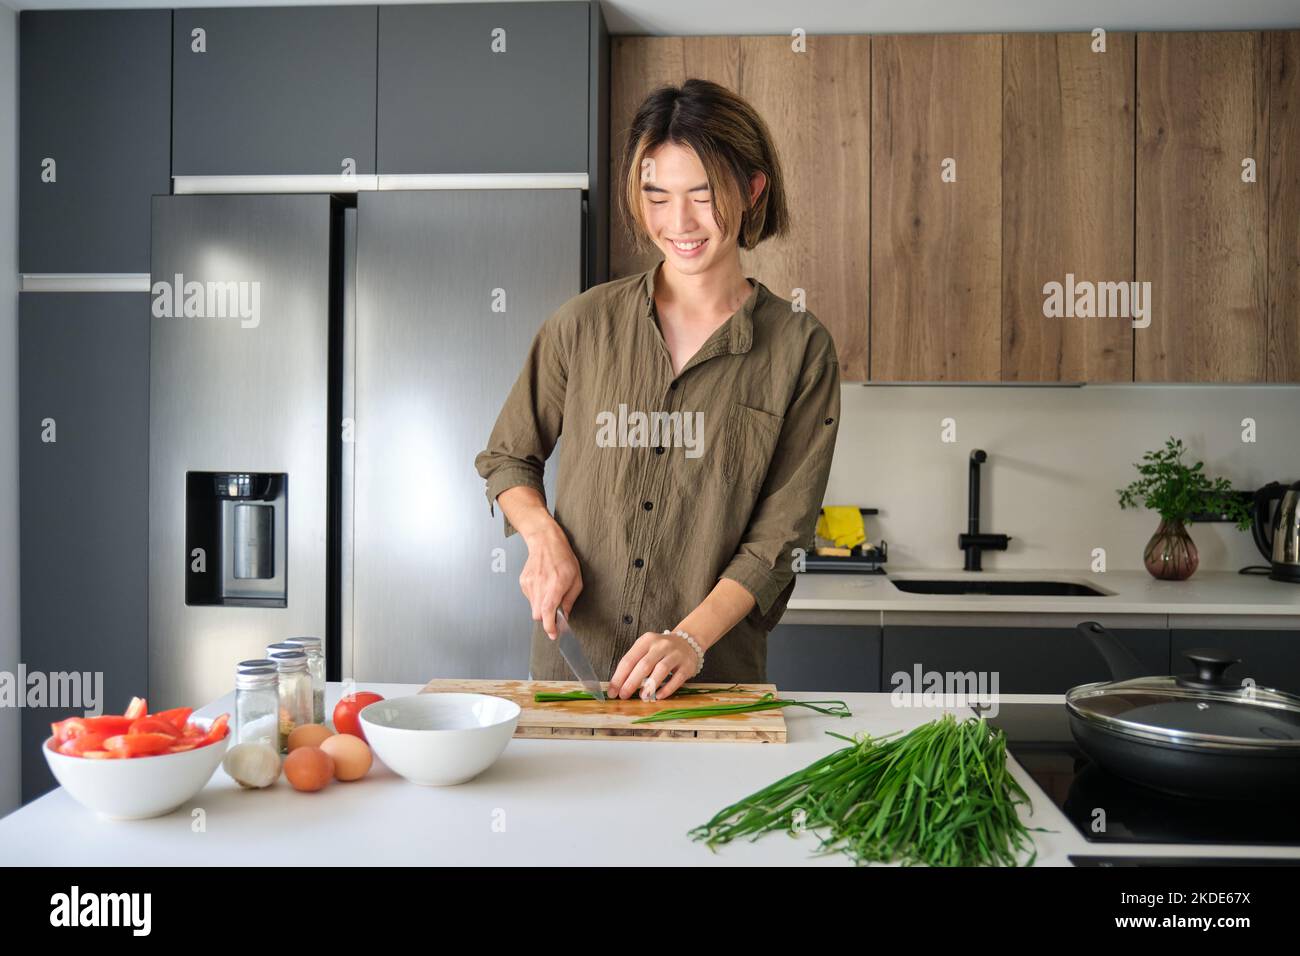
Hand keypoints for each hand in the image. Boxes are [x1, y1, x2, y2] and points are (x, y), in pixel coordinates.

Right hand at [518, 525, 582, 640]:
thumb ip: (570, 600)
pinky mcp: (523, 582)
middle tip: (555, 612)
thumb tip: (565, 615)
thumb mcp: (576, 580)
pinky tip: (543, 585)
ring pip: (533, 607)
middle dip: (546, 618)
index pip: (547, 612)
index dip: (549, 626)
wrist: (545, 542)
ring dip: (542, 606)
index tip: (553, 634)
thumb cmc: (563, 558)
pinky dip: (537, 597)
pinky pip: (530, 598)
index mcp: (555, 585)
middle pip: (538, 615)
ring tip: (550, 591)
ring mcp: (529, 584)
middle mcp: (540, 586)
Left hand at [608, 632, 699, 699]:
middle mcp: (661, 645)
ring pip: (661, 669)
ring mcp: (675, 654)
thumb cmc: (661, 650)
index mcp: (646, 641)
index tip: (612, 691)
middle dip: (631, 682)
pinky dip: (667, 688)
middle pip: (644, 664)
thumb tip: (619, 686)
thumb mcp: (646, 650)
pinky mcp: (687, 665)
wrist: (689, 642)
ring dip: (650, 684)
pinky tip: (659, 696)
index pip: (629, 659)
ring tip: (642, 696)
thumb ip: (634, 664)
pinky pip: (677, 678)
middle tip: (623, 695)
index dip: (619, 677)